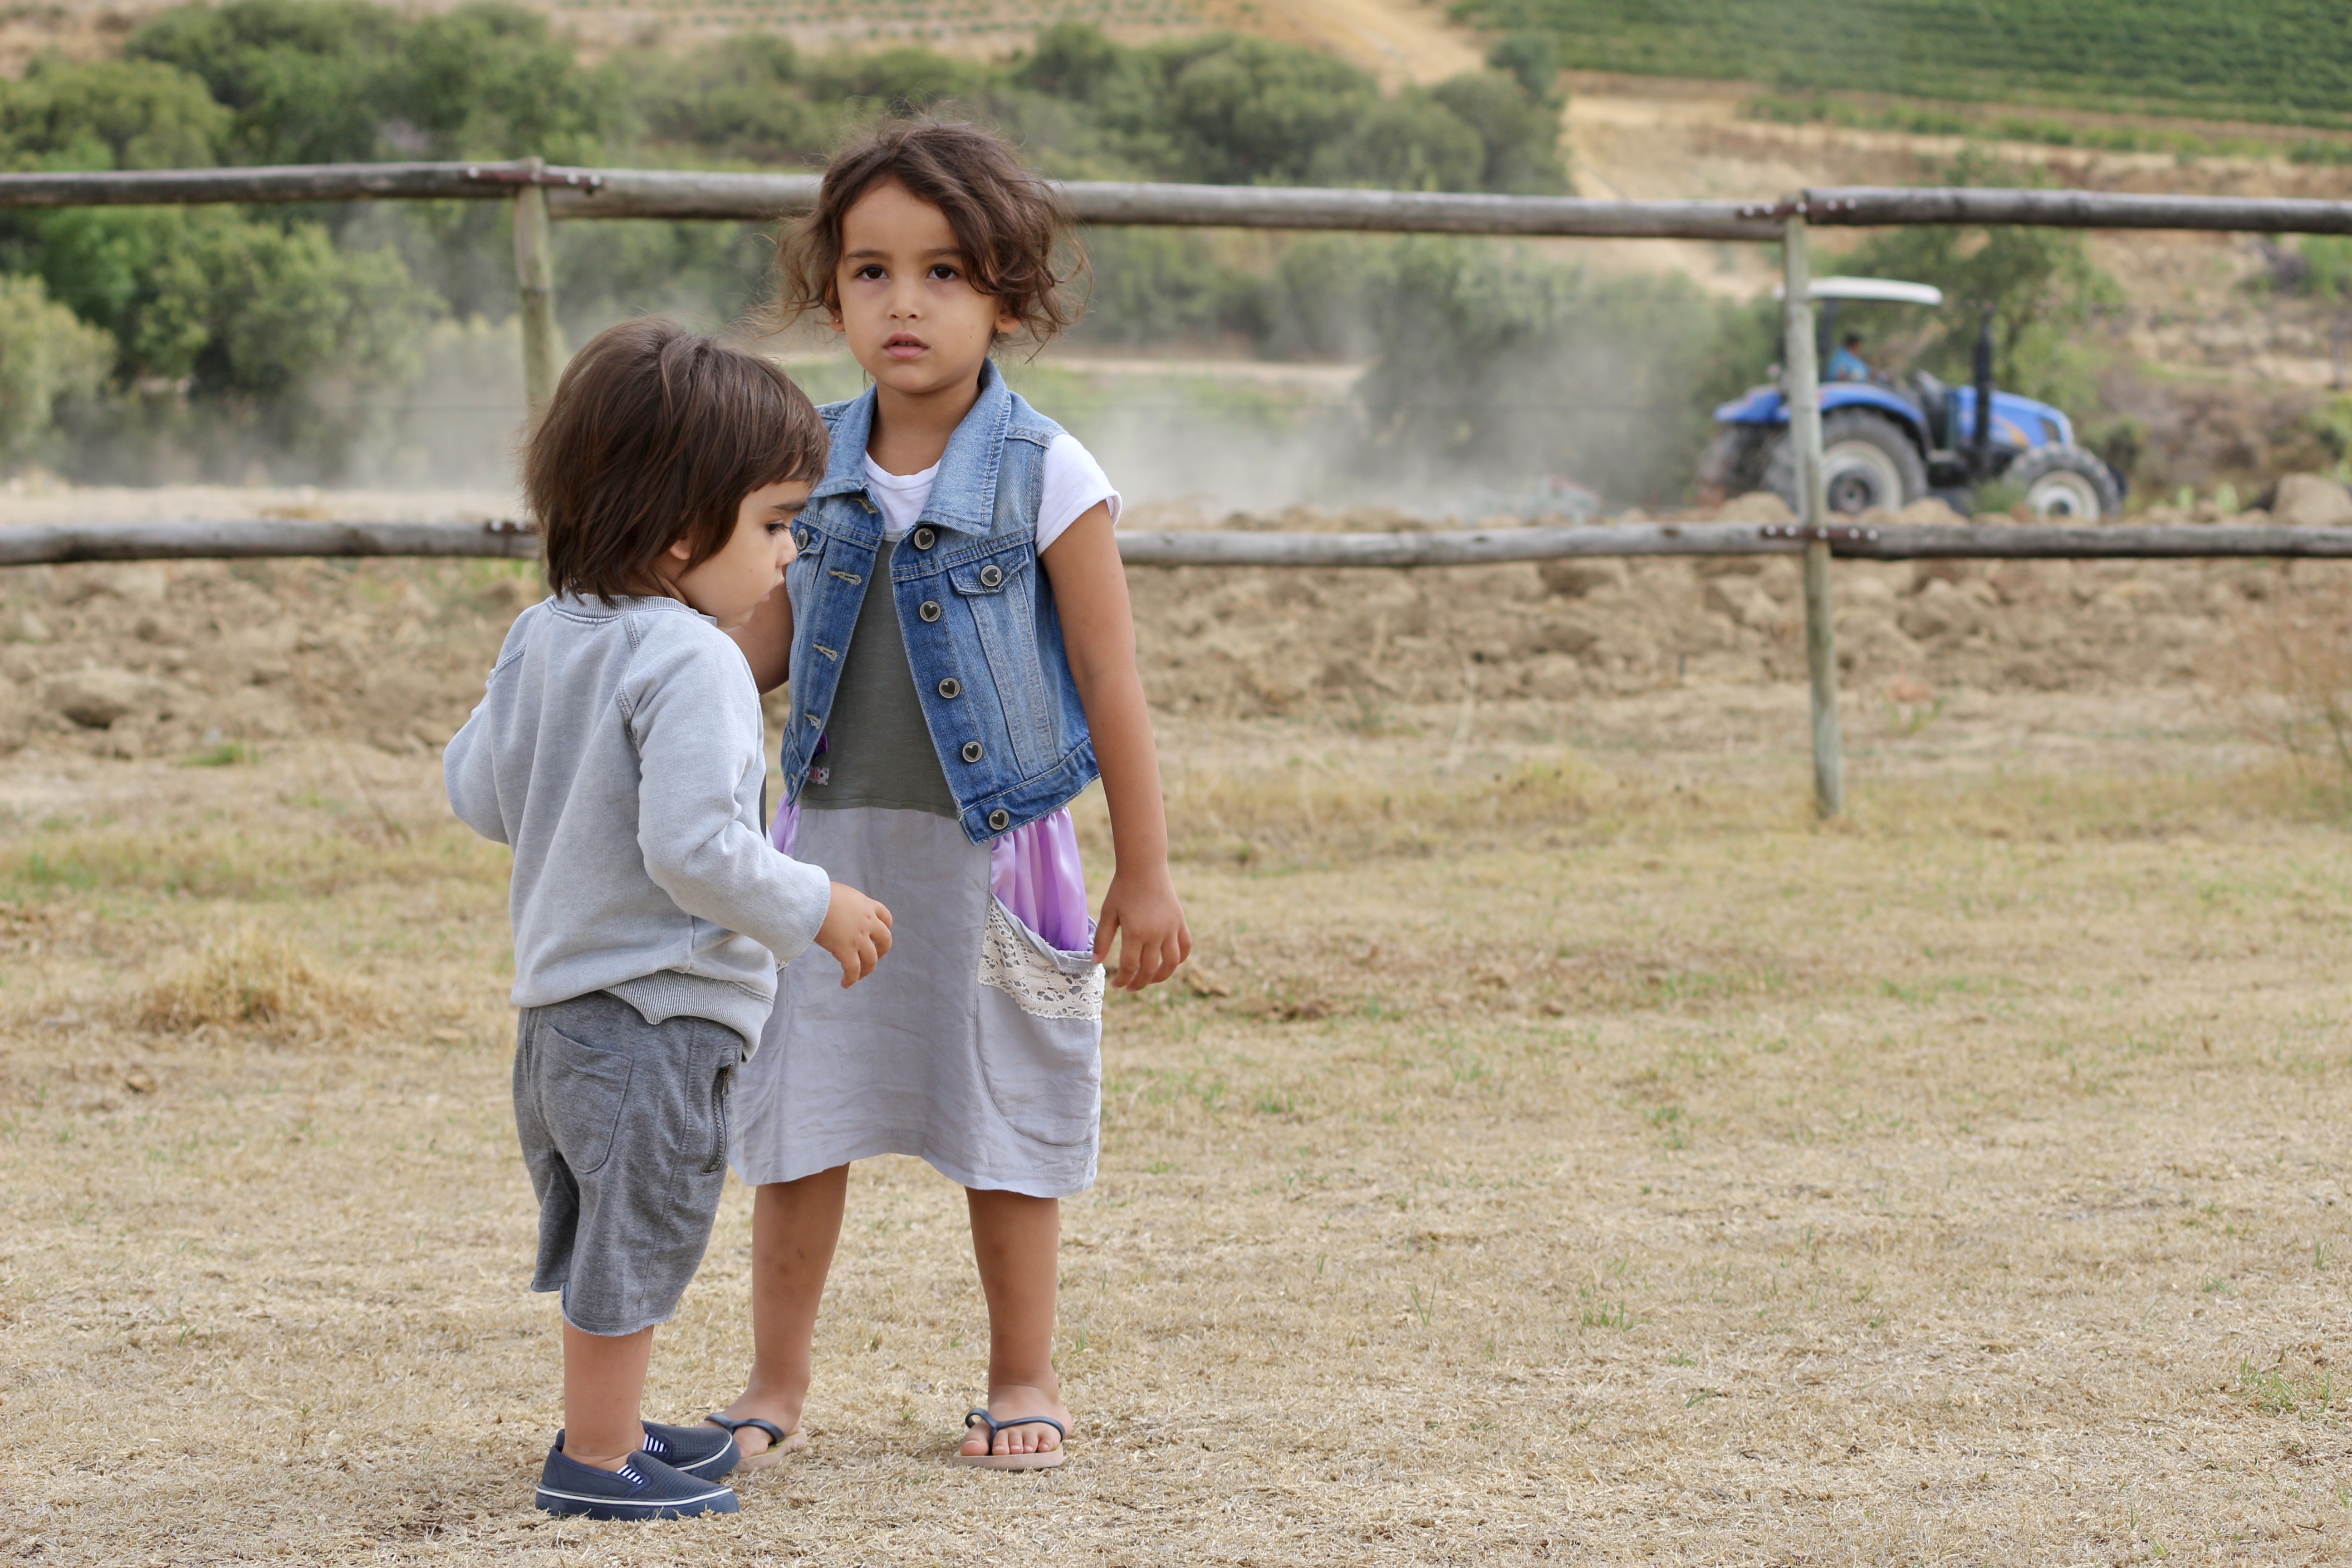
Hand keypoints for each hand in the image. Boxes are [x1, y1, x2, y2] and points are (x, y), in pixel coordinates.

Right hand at [815, 881, 892, 986]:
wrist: (811, 898)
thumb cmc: (818, 892)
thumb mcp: (839, 892)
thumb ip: (844, 902)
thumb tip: (834, 906)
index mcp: (866, 905)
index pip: (885, 916)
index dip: (886, 927)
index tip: (880, 934)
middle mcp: (867, 922)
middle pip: (885, 940)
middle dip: (883, 950)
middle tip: (877, 956)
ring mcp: (858, 938)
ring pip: (871, 959)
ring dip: (867, 969)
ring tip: (860, 975)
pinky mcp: (845, 950)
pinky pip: (853, 969)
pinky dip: (851, 979)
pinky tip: (845, 984)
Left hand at [1093, 866, 1189, 992]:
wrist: (1144, 867)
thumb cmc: (1122, 889)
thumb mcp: (1108, 913)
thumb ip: (1102, 939)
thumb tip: (1095, 963)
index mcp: (1135, 933)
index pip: (1129, 967)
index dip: (1122, 979)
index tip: (1116, 984)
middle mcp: (1156, 934)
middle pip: (1150, 969)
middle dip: (1139, 983)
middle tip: (1130, 987)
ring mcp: (1171, 929)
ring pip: (1172, 963)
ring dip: (1161, 976)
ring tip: (1150, 979)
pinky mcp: (1180, 922)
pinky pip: (1185, 947)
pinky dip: (1180, 958)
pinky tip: (1168, 962)